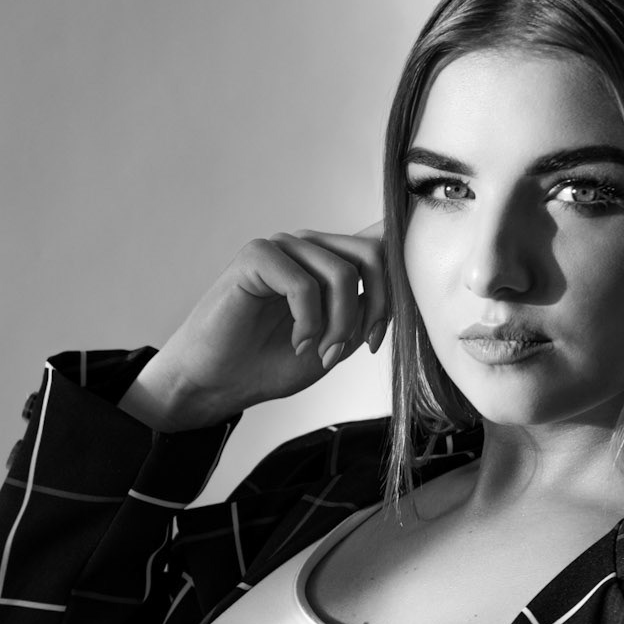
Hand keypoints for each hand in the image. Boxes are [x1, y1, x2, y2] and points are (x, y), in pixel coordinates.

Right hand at [120, 221, 387, 430]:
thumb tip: (406, 287)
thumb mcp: (336, 342)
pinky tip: (298, 344)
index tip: (388, 325)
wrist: (218, 383)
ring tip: (320, 353)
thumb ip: (366, 313)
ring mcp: (282, 247)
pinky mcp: (256, 257)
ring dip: (339, 325)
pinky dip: (309, 323)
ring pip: (341, 273)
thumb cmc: (269, 364)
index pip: (380, 241)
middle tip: (359, 348)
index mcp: (329, 261)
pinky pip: (304, 284)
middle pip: (373, 255)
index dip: (402, 271)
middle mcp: (309, 247)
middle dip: (376, 309)